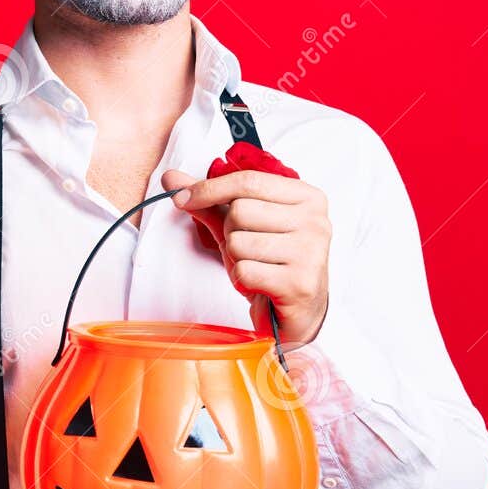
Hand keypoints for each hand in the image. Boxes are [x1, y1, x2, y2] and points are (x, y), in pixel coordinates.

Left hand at [161, 166, 331, 349]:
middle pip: (240, 210)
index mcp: (307, 197)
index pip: (248, 180)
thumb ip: (209, 201)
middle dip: (230, 232)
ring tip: (256, 265)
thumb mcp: (239, 227)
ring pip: (238, 241)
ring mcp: (311, 251)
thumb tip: (172, 178)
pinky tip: (260, 283)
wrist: (294, 310)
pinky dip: (242, 278)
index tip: (182, 197)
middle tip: (248, 248)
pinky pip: (244, 270)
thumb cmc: (268, 262)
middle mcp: (315, 220)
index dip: (209, 188)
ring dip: (236, 258)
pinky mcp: (300, 282)